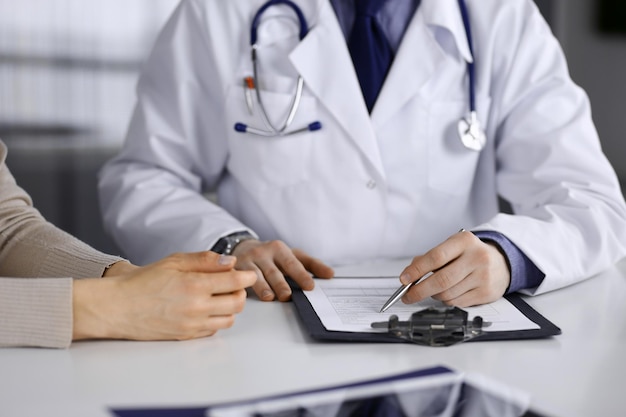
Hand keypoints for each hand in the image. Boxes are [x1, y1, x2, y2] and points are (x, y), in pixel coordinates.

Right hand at [72, 251, 255, 340]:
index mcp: (194, 284)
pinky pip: (213, 330)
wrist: (118, 307)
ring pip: (229, 319)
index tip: (248, 274)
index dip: (247, 277)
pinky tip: (206, 309)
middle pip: (237, 303)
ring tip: (219, 297)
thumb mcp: (174, 261)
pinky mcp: (186, 336)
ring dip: (230, 307)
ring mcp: (192, 324)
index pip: (235, 282)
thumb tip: (230, 262)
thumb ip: (204, 260)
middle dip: (240, 292)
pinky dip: (216, 319)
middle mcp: (196, 307)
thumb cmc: (143, 282)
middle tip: (232, 284)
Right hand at [232, 239, 333, 301]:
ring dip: (263, 287)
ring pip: (256, 275)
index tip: (310, 286)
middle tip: (288, 295)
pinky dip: (243, 285)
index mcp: (280, 249)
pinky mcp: (236, 269)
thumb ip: (311, 264)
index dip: (301, 275)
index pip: (293, 263)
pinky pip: (240, 278)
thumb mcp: (292, 255)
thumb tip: (330, 274)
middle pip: (274, 271)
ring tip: (270, 297)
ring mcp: (249, 260)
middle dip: (281, 283)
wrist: (243, 247)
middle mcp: (264, 253)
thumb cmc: (272, 255)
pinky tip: (245, 294)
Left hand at [400, 231, 509, 306]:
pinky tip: (449, 293)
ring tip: (433, 290)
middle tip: (407, 296)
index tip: (404, 279)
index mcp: (464, 241)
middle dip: (420, 290)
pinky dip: (446, 301)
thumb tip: (409, 274)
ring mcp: (483, 276)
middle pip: (441, 280)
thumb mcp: (451, 247)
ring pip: (447, 294)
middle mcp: (477, 257)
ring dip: (433, 295)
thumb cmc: (469, 254)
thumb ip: (429, 258)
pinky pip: (457, 303)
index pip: (436, 257)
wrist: (501, 263)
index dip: (417, 270)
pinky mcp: (487, 293)